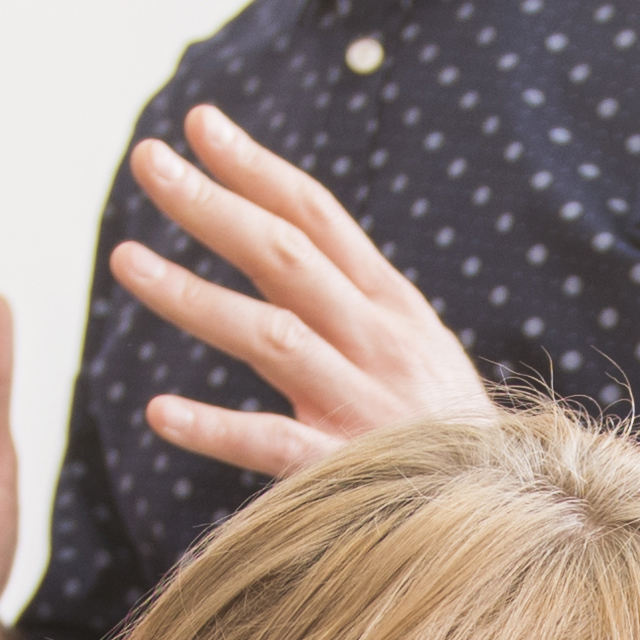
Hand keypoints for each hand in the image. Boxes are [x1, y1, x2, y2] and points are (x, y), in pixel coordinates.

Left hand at [107, 105, 495, 476]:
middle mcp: (380, 343)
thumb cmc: (440, 428)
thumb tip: (277, 232)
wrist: (514, 516)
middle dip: (213, 204)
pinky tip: (159, 411)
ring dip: (193, 296)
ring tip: (125, 260)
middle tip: (148, 160)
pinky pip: (274, 444)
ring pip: (271, 336)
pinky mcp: (348, 472)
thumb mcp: (410, 346)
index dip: (257, 167)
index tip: (199, 123)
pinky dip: (216, 429)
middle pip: (286, 257)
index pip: (317, 218)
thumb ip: (348, 297)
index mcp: (391, 306)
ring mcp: (365, 406)